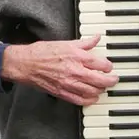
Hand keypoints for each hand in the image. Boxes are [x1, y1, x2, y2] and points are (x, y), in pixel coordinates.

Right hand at [1, 34, 118, 105]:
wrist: (25, 64)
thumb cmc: (42, 52)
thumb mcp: (65, 43)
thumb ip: (84, 43)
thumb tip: (96, 38)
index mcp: (77, 56)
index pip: (102, 64)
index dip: (109, 67)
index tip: (109, 67)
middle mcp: (75, 71)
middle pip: (101, 80)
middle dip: (111, 81)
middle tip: (113, 79)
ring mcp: (69, 84)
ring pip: (93, 91)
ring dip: (101, 90)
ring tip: (103, 87)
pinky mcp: (62, 93)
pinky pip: (81, 100)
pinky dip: (90, 100)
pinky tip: (93, 97)